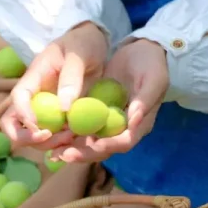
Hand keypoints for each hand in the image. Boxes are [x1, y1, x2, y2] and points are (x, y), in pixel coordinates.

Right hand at [0, 21, 109, 147]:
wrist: (94, 47)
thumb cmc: (82, 44)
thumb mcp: (79, 53)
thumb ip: (71, 77)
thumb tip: (63, 107)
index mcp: (34, 78)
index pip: (18, 98)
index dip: (23, 115)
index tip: (40, 127)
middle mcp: (35, 97)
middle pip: (12, 124)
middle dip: (27, 138)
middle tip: (51, 137)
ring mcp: (45, 110)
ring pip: (32, 136)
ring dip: (48, 144)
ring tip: (72, 137)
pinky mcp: (59, 120)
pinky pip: (53, 139)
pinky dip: (61, 146)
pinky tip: (76, 142)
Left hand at [50, 37, 169, 164]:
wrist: (143, 52)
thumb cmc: (152, 65)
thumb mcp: (153, 79)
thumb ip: (145, 100)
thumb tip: (133, 120)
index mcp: (140, 124)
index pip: (125, 142)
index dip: (110, 145)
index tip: (94, 144)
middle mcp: (124, 129)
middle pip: (105, 148)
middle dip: (85, 153)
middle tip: (65, 155)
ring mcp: (109, 122)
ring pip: (91, 141)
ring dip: (74, 148)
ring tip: (54, 152)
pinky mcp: (97, 114)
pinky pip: (83, 127)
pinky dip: (70, 133)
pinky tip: (54, 135)